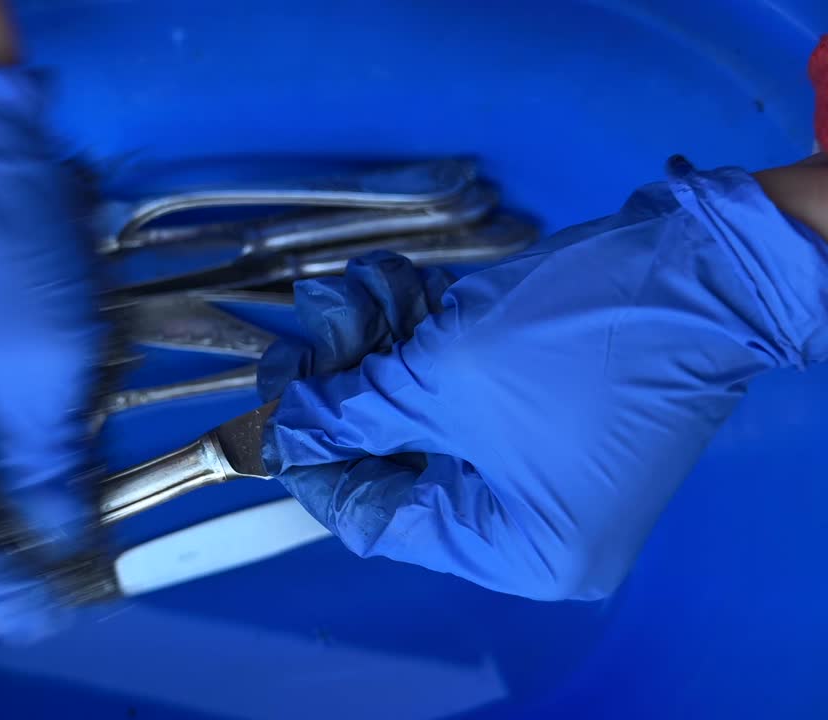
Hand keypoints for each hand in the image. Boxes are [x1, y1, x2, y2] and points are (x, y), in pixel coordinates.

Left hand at [261, 158, 827, 599]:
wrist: (704, 262)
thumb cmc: (580, 335)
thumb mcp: (445, 377)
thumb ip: (356, 410)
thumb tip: (293, 431)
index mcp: (519, 549)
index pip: (379, 522)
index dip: (315, 465)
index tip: (272, 415)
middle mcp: (537, 523)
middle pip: (400, 463)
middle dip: (349, 389)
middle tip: (305, 340)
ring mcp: (549, 466)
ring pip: (429, 416)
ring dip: (384, 348)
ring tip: (354, 290)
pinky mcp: (555, 412)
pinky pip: (469, 391)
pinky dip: (428, 342)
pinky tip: (391, 288)